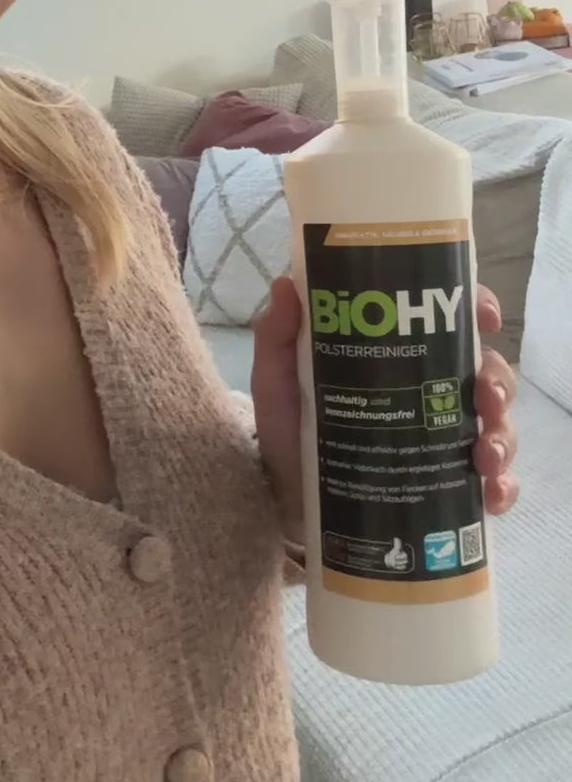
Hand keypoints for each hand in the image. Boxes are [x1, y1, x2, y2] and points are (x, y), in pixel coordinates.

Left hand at [251, 277, 519, 544]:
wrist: (285, 497)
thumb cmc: (288, 426)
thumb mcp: (277, 377)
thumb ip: (278, 334)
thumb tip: (285, 284)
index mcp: (399, 352)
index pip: (449, 320)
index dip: (476, 310)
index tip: (485, 319)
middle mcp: (431, 388)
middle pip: (485, 372)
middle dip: (496, 383)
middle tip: (487, 399)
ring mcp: (444, 437)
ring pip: (496, 425)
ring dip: (502, 436)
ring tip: (485, 456)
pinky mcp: (447, 483)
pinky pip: (491, 483)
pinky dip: (502, 487)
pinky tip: (492, 494)